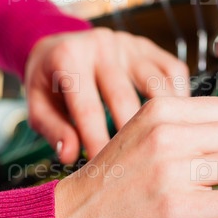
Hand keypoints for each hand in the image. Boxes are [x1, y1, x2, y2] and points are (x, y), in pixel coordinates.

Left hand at [24, 27, 188, 163]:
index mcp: (69, 58)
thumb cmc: (50, 84)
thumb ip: (53, 130)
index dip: (97, 142)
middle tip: (137, 169)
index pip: (88, 108)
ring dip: (162, 120)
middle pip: (123, 97)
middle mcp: (101, 45)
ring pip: (155, 84)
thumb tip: (69, 155)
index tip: (106, 173)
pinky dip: (179, 98)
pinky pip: (174, 71)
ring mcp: (129, 44)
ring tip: (164, 151)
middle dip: (131, 138)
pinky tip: (177, 124)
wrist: (60, 46)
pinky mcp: (149, 47)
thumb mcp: (38, 106)